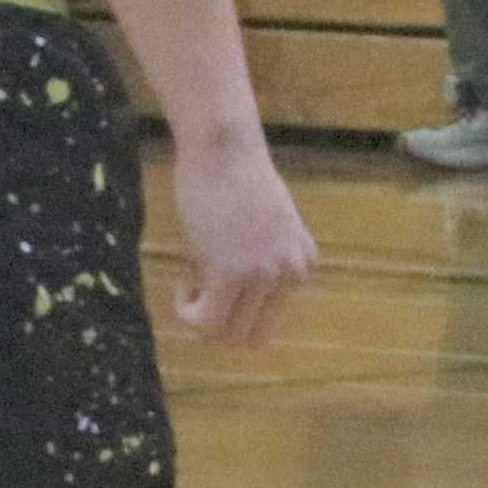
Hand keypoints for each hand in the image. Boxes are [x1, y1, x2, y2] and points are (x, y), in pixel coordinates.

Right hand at [169, 139, 317, 345]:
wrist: (224, 149)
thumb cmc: (233, 180)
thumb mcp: (261, 229)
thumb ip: (259, 264)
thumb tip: (231, 310)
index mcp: (303, 264)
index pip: (269, 320)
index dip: (235, 307)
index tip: (217, 276)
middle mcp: (292, 273)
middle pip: (251, 338)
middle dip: (217, 324)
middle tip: (198, 289)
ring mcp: (265, 275)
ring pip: (226, 336)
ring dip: (199, 318)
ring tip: (192, 279)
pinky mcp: (231, 273)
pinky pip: (204, 323)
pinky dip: (186, 311)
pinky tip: (184, 278)